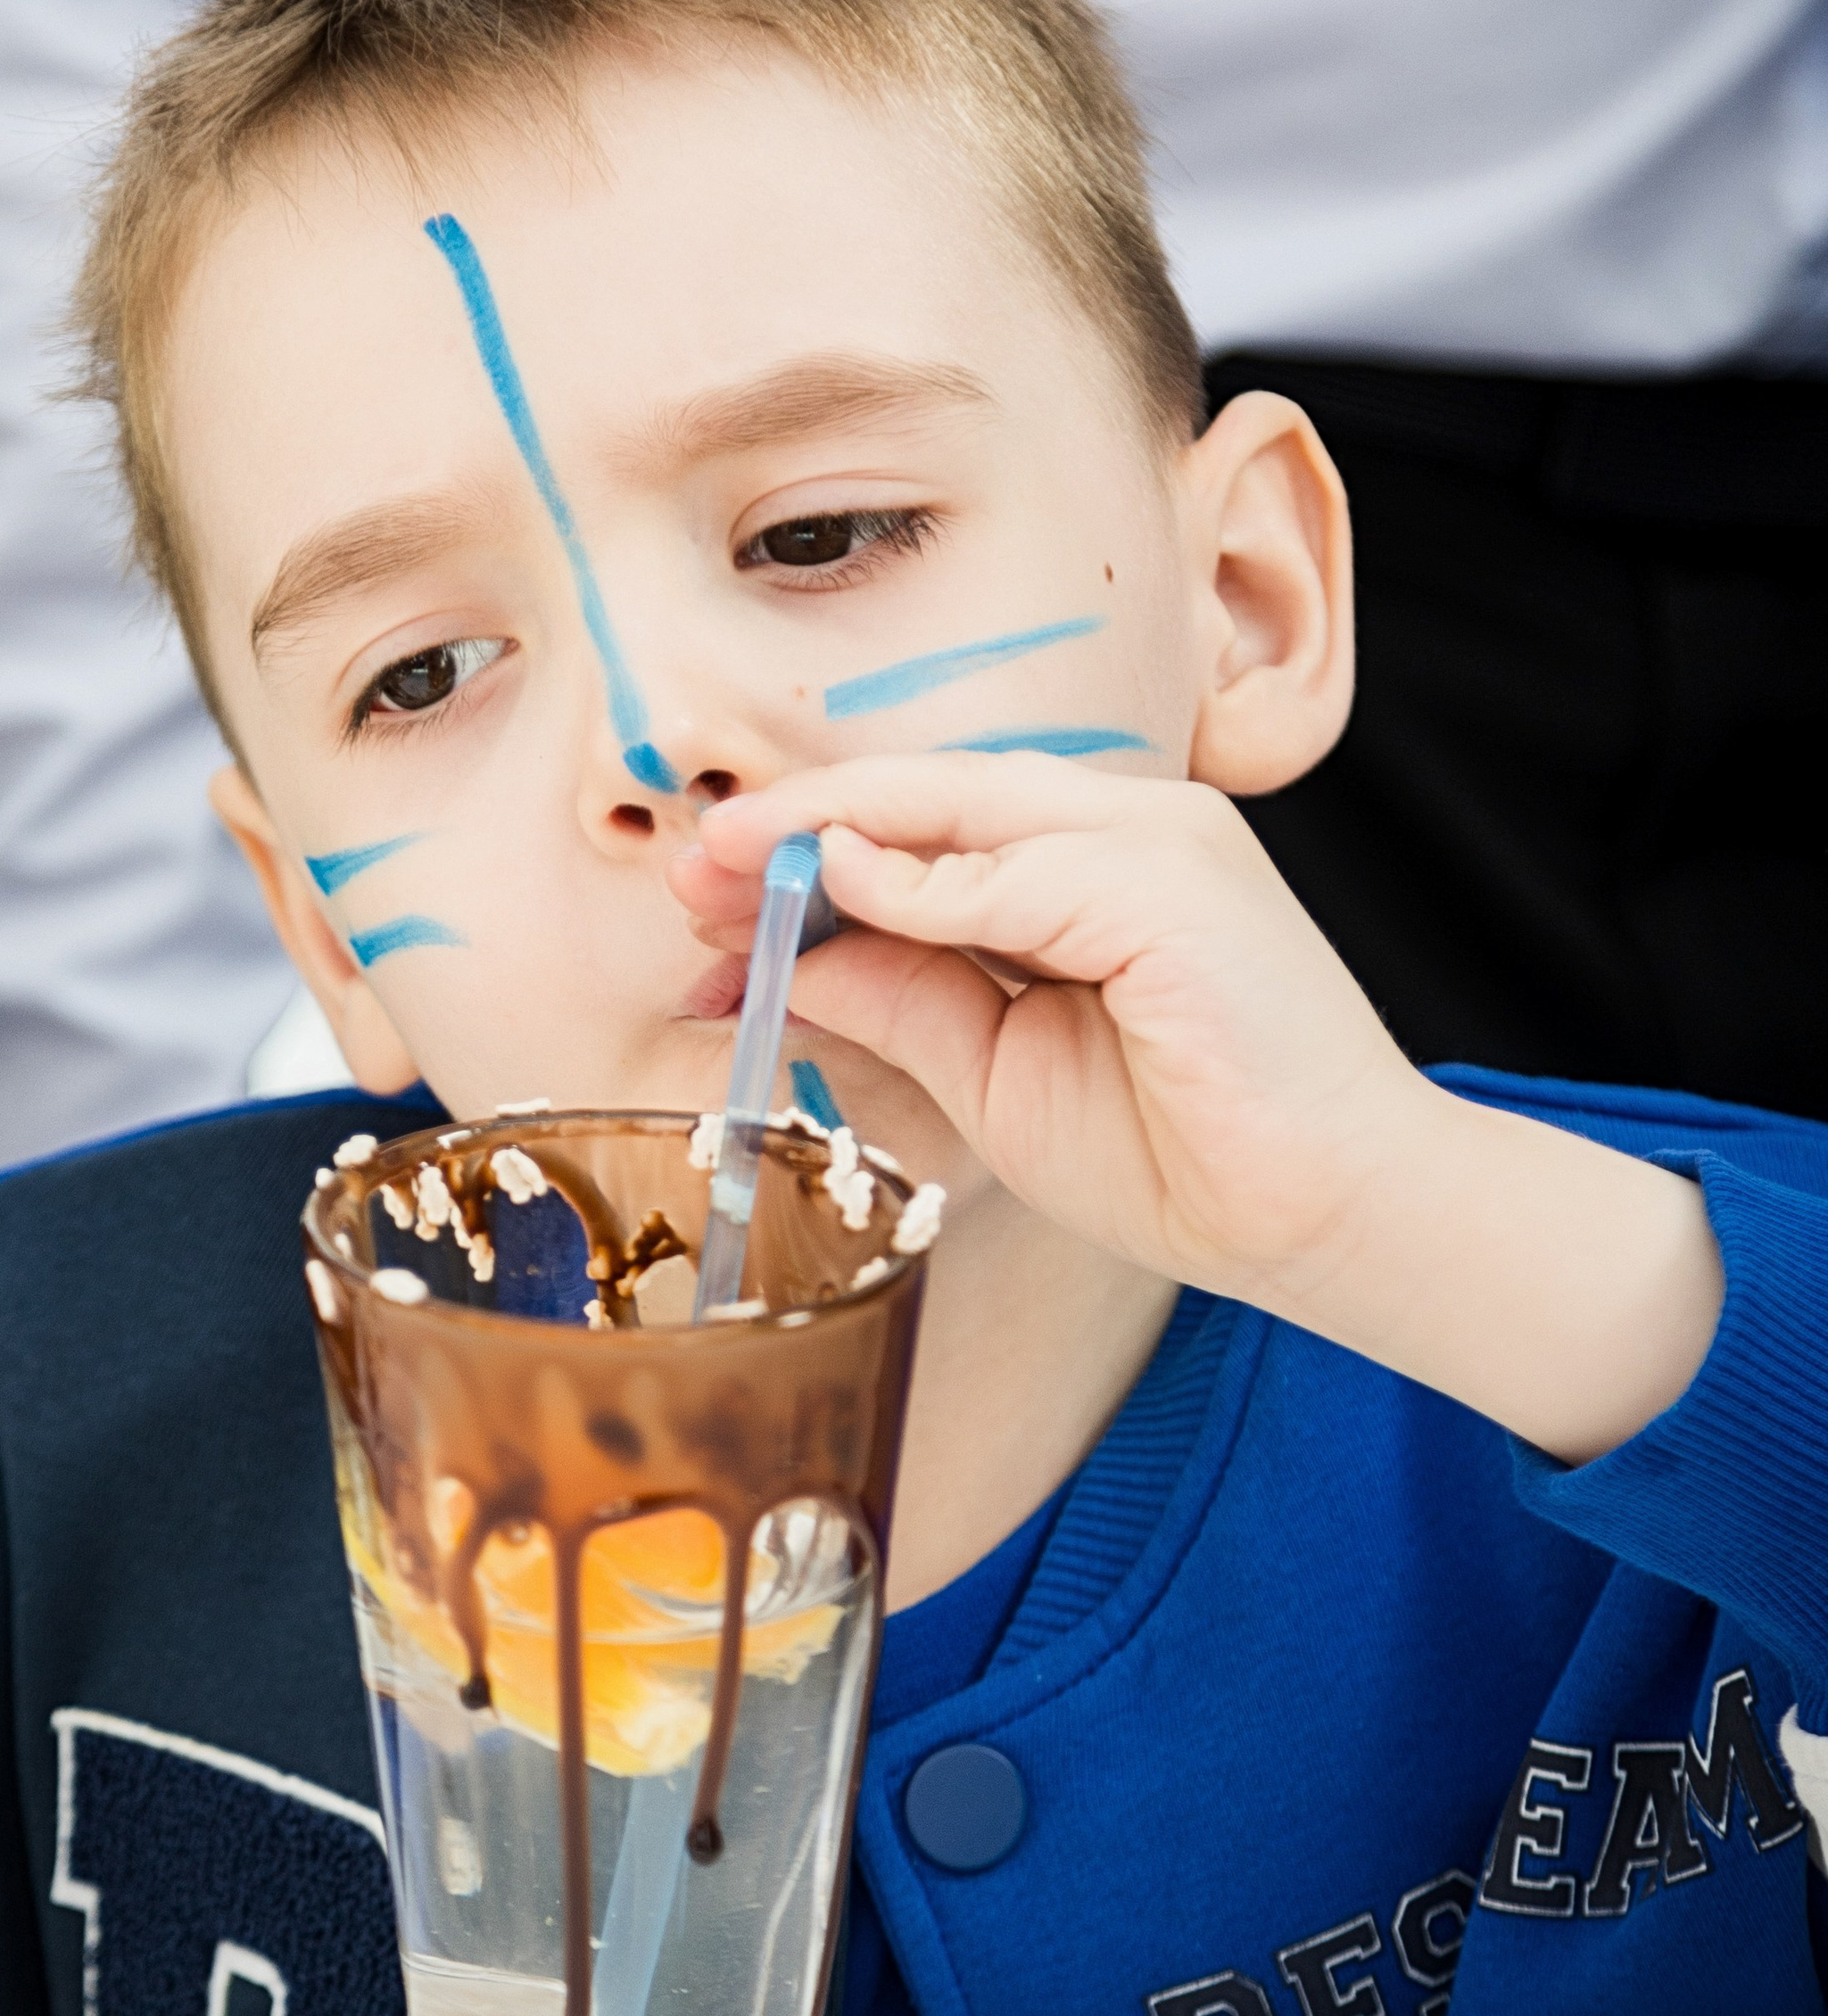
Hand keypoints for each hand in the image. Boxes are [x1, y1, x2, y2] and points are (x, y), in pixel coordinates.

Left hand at [674, 754, 1722, 1458]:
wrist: (1328, 1221)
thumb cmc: (1185, 1152)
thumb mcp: (996, 1070)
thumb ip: (904, 997)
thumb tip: (783, 959)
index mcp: (1101, 859)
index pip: (933, 824)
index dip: (811, 845)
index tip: (705, 887)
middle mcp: (1135, 827)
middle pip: (937, 794)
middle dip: (800, 828)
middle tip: (688, 865)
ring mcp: (1166, 845)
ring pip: (970, 809)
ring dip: (834, 842)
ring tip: (728, 879)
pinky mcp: (1182, 890)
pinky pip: (1026, 873)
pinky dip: (924, 886)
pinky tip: (838, 902)